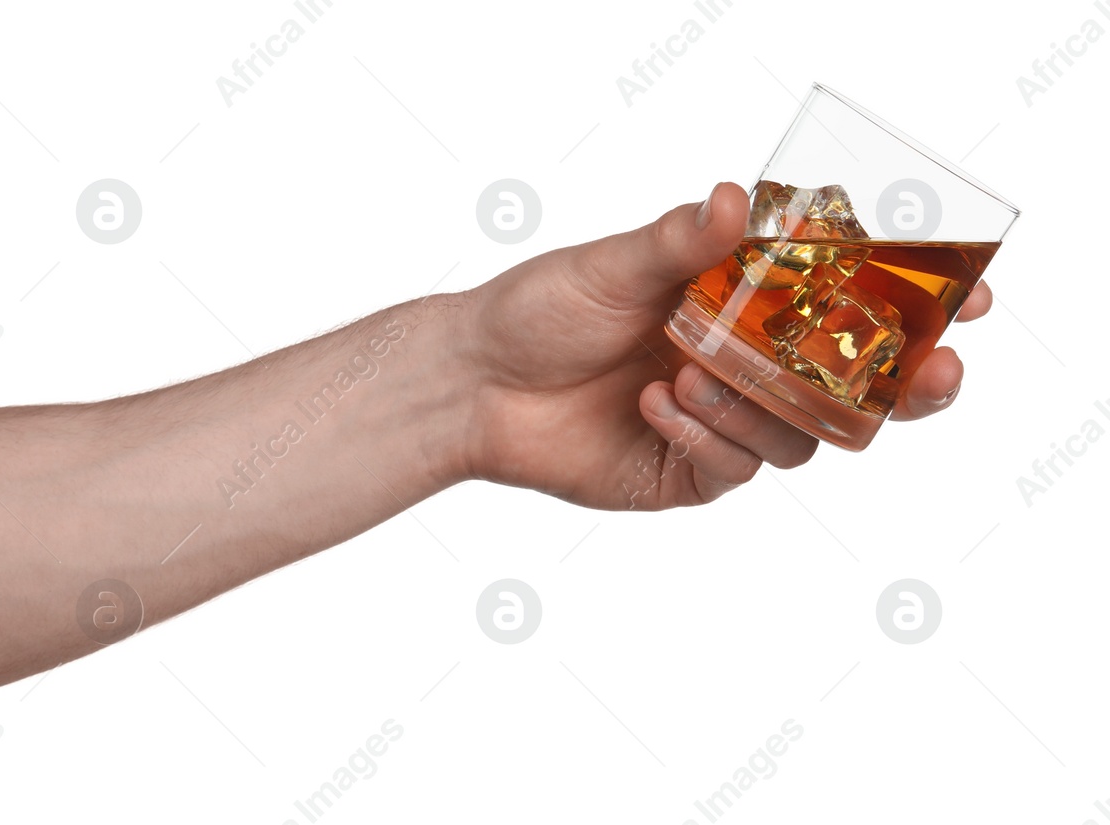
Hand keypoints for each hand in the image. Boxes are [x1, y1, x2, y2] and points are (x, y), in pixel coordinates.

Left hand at [456, 182, 991, 510]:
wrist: (473, 384)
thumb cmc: (539, 311)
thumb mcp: (612, 266)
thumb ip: (678, 242)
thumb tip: (736, 199)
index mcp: (744, 304)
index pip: (850, 307)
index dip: (919, 307)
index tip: (971, 298)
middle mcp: (745, 366)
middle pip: (858, 390)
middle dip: (908, 386)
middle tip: (931, 374)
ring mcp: (722, 424)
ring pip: (799, 436)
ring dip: (758, 406)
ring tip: (689, 375)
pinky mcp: (687, 474)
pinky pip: (734, 471)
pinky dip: (705, 438)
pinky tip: (656, 407)